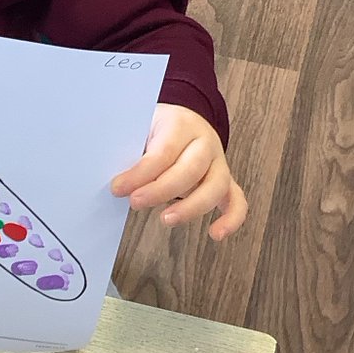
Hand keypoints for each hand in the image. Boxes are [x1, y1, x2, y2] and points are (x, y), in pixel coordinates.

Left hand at [110, 103, 246, 240]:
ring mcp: (219, 162)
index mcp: (181, 124)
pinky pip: (237, 201)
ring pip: (216, 187)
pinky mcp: (226, 181)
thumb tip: (116, 180)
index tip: (118, 187)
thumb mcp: (142, 127)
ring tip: (165, 219)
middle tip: (135, 202)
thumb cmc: (157, 127)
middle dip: (161, 190)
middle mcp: (205, 142)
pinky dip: (231, 220)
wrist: (184, 118)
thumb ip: (132, 149)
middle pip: (190, 170)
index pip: (163, 152)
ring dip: (191, 208)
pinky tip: (215, 234)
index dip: (141, 173)